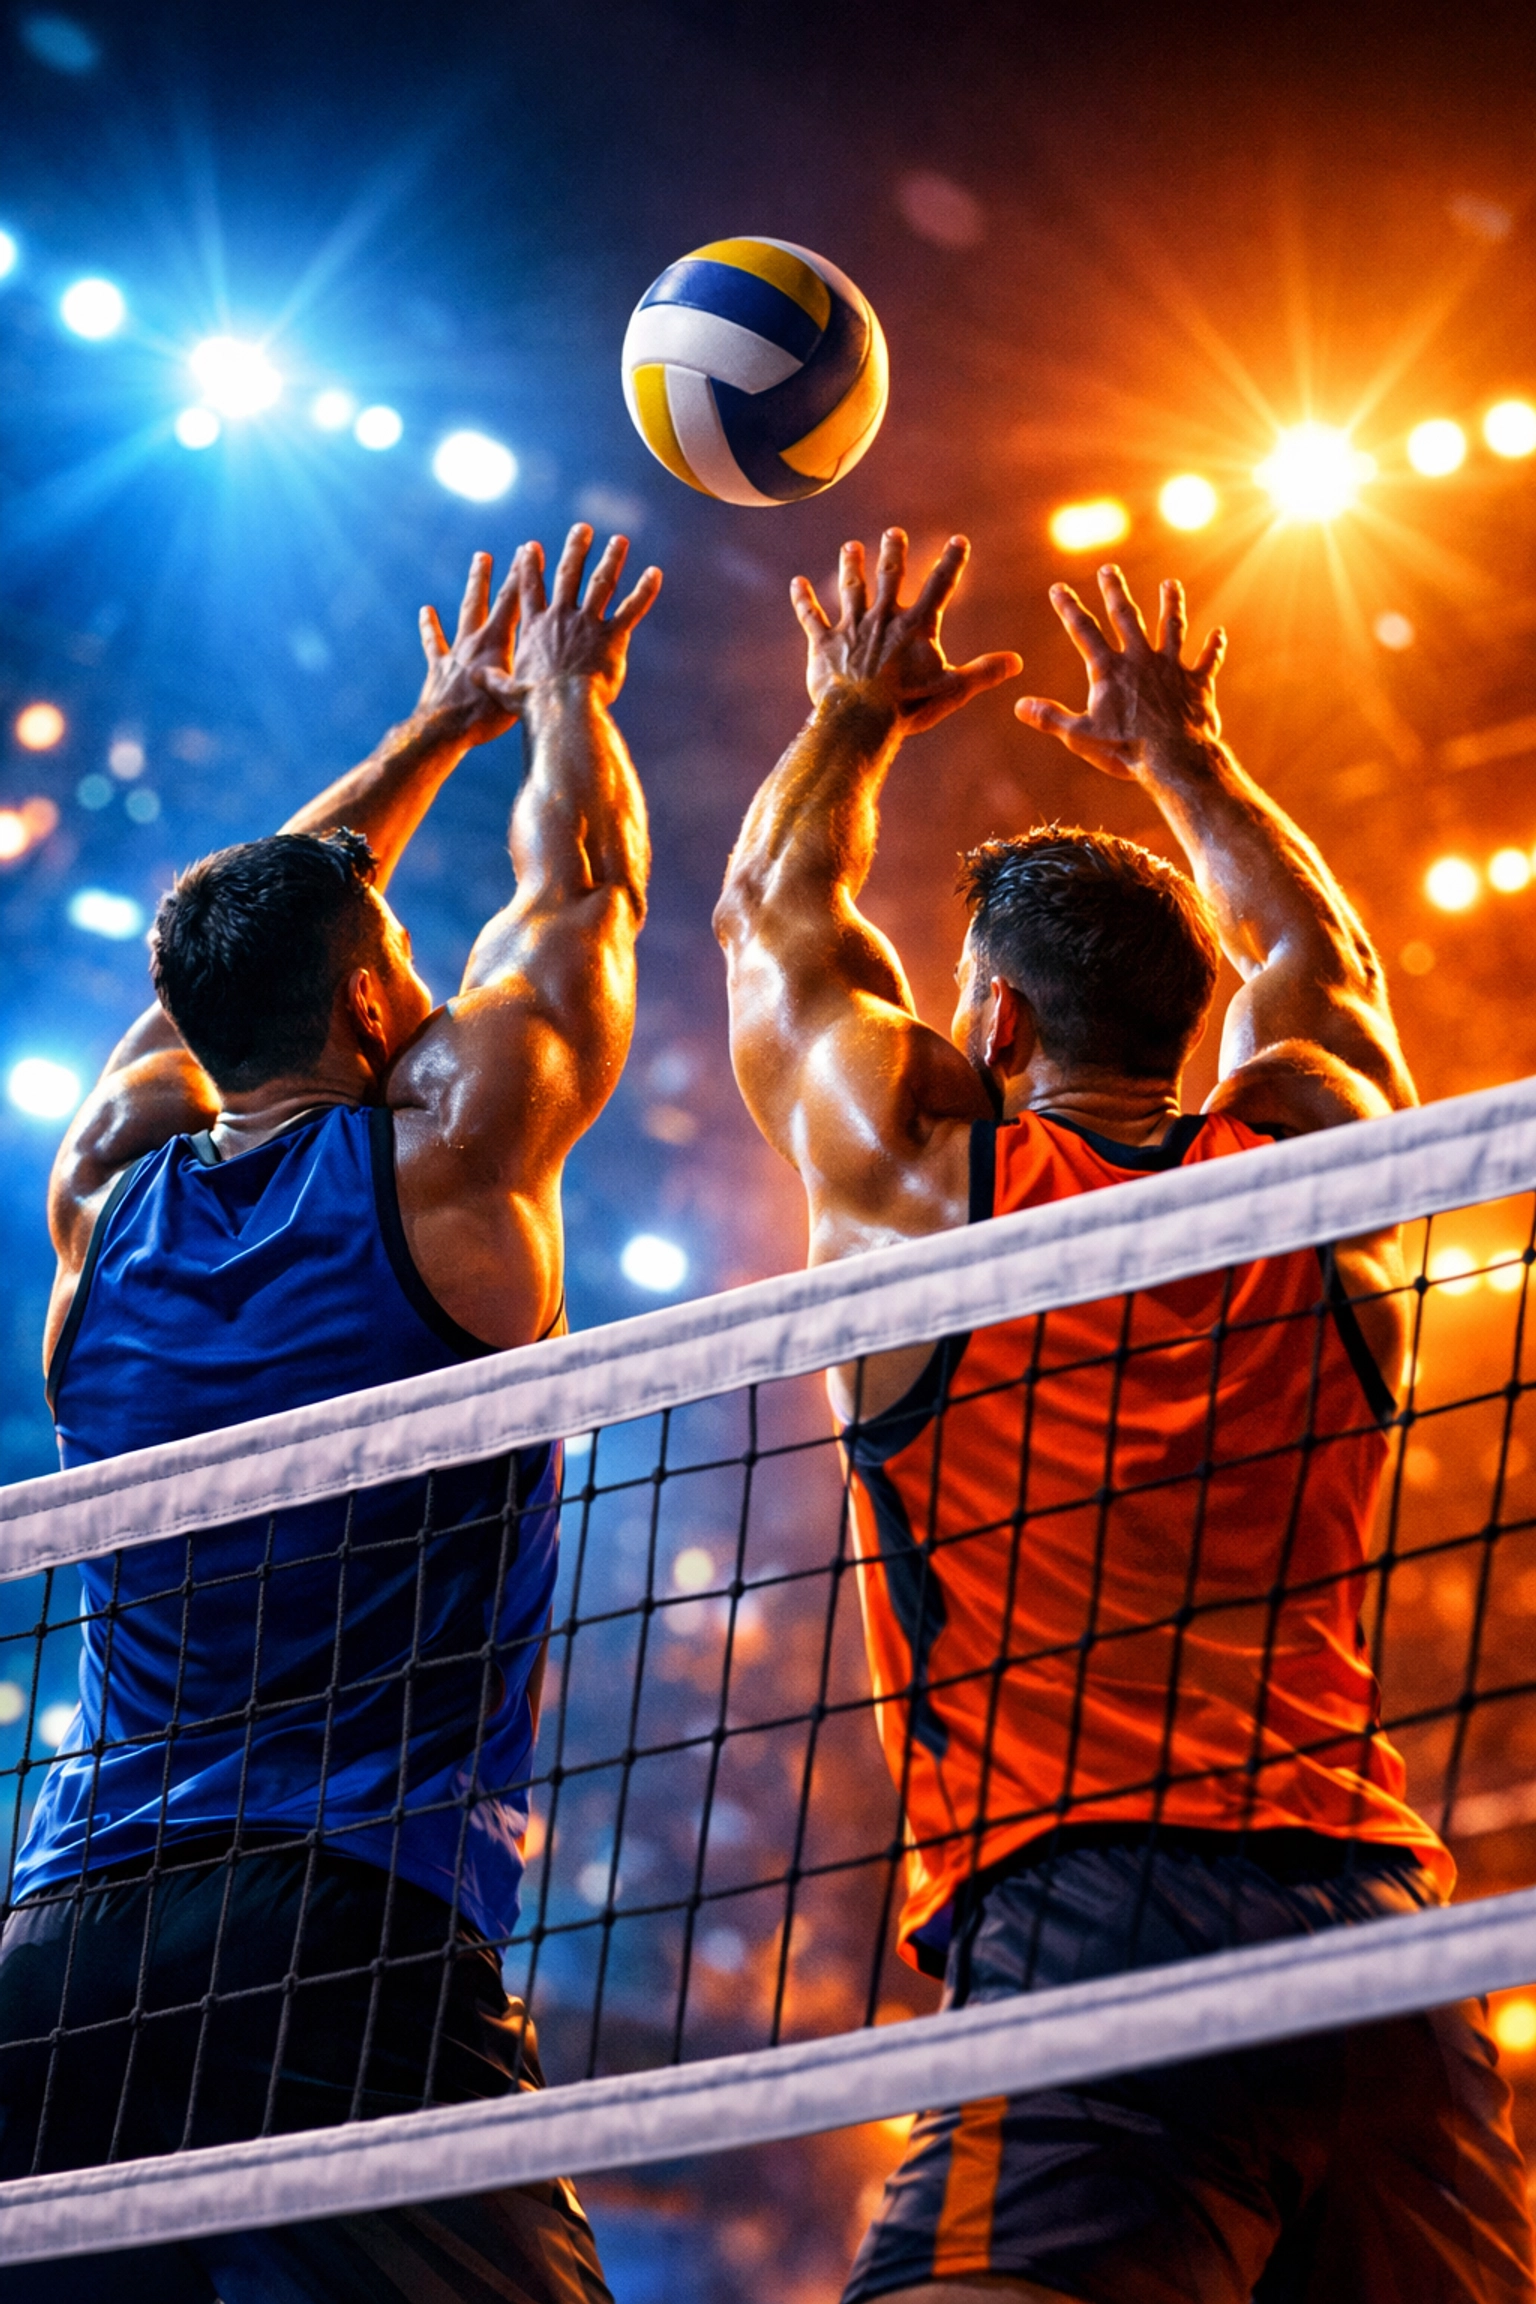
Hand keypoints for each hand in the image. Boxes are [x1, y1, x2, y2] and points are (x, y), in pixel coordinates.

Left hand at [416, 551, 522, 745]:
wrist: (446, 729)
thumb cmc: (487, 716)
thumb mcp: (519, 694)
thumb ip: (537, 673)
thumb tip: (567, 665)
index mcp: (498, 643)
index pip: (514, 603)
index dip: (522, 577)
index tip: (527, 552)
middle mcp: (476, 640)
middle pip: (488, 600)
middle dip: (496, 576)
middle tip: (499, 553)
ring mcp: (455, 651)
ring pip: (466, 611)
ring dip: (475, 585)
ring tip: (479, 560)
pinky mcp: (438, 666)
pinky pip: (433, 642)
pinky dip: (429, 626)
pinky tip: (426, 610)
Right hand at [478, 524, 662, 714]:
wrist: (562, 708)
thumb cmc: (533, 704)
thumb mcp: (506, 691)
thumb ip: (493, 679)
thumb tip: (474, 675)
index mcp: (535, 628)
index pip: (531, 590)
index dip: (530, 567)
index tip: (531, 547)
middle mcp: (561, 618)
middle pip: (568, 575)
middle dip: (575, 549)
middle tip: (582, 529)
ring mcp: (588, 624)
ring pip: (601, 583)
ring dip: (611, 559)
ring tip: (619, 540)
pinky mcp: (613, 637)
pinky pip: (632, 609)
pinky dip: (645, 591)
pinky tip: (655, 574)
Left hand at [793, 528, 1020, 734]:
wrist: (860, 719)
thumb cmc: (908, 707)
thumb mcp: (952, 690)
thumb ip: (983, 673)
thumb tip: (1016, 662)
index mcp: (916, 626)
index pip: (939, 587)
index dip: (951, 563)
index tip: (958, 541)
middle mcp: (883, 618)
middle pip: (889, 577)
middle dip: (893, 553)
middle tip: (893, 533)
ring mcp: (851, 628)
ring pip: (851, 588)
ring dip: (850, 566)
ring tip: (849, 547)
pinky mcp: (824, 644)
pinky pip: (812, 618)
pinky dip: (803, 600)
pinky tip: (796, 583)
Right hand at [1015, 565, 1224, 779]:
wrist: (1174, 758)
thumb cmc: (1125, 749)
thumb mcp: (1079, 736)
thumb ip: (1050, 717)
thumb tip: (1019, 705)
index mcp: (1109, 670)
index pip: (1083, 632)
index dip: (1068, 608)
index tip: (1058, 588)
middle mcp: (1141, 659)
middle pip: (1127, 616)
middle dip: (1115, 591)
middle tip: (1108, 569)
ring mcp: (1171, 668)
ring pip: (1172, 627)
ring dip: (1171, 604)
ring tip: (1171, 585)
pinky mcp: (1197, 683)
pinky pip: (1207, 661)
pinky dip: (1213, 648)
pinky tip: (1219, 634)